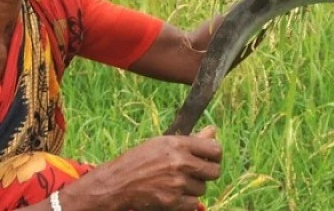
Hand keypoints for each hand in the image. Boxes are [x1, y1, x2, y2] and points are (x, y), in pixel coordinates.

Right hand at [68, 126, 221, 209]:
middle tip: (195, 172)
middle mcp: (180, 163)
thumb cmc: (140, 160)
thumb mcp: (163, 144)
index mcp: (178, 144)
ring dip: (193, 187)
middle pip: (214, 171)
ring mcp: (177, 183)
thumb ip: (192, 140)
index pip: (215, 149)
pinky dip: (186, 201)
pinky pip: (194, 202)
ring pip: (203, 188)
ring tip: (176, 182)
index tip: (209, 158)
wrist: (118, 183)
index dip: (215, 155)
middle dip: (207, 173)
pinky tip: (173, 193)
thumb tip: (213, 130)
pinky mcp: (173, 201)